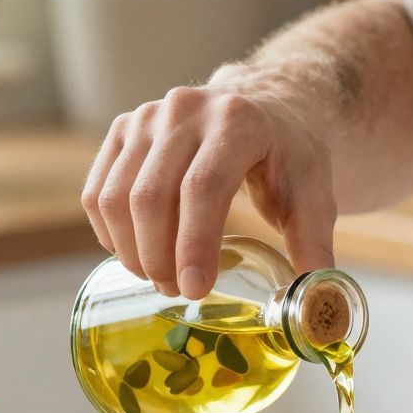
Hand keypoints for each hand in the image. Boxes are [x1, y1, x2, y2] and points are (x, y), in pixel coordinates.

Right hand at [82, 80, 337, 297]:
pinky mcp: (122, 129)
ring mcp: (147, 117)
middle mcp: (186, 110)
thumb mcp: (314, 194)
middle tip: (178, 292)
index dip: (194, 244)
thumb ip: (314, 246)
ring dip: (132, 251)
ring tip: (160, 279)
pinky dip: (109, 234)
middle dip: (159, 257)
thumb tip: (314, 304)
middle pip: (151, 196)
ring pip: (116, 197)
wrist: (263, 107)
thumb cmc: (288, 155)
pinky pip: (98, 192)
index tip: (195, 290)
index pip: (203, 187)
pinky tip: (136, 254)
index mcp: (238, 121)